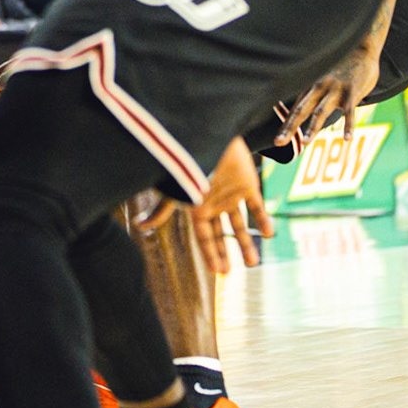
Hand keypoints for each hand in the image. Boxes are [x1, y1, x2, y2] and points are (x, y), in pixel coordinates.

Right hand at [140, 139, 272, 273]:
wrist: (213, 135)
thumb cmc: (192, 163)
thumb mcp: (179, 191)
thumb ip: (162, 210)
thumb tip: (138, 226)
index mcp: (197, 207)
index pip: (204, 236)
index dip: (211, 254)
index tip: (218, 272)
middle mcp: (214, 203)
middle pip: (219, 233)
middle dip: (225, 251)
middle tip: (231, 271)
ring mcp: (231, 194)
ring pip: (239, 223)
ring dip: (246, 242)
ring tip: (253, 262)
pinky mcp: (248, 183)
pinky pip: (257, 205)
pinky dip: (262, 219)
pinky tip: (269, 234)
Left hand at [281, 45, 379, 145]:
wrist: (362, 48)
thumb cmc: (342, 67)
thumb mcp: (324, 78)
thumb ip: (314, 94)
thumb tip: (299, 109)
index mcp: (311, 86)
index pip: (295, 109)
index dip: (286, 125)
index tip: (277, 140)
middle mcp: (319, 87)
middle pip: (301, 110)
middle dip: (289, 127)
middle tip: (278, 142)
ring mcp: (335, 90)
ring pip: (321, 111)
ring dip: (312, 127)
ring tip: (305, 143)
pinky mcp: (352, 91)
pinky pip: (350, 112)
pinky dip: (349, 126)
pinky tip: (347, 140)